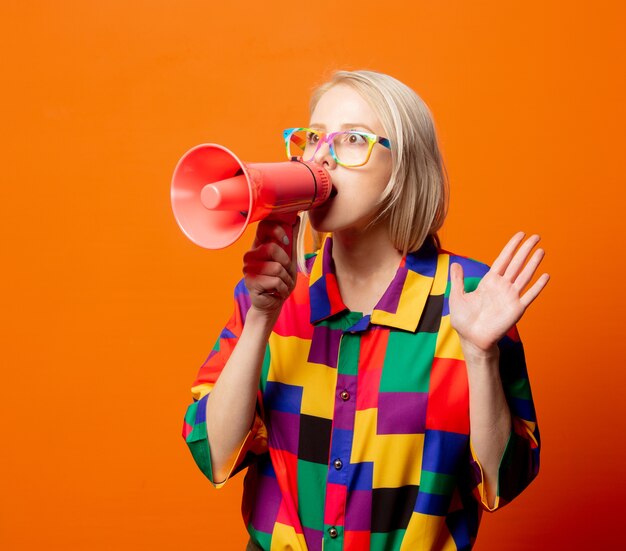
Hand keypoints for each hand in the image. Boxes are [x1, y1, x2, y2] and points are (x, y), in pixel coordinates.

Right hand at [243, 216, 300, 318]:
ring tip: (281, 284)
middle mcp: (251, 255)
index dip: (277, 230)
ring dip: (286, 279)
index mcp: (259, 245)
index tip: (286, 240)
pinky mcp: (250, 282)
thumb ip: (291, 240)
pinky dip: (283, 288)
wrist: (272, 303)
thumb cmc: (280, 279)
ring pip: (276, 267)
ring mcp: (248, 269)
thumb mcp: (289, 258)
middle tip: (285, 272)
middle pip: (271, 248)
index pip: (263, 226)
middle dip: (286, 263)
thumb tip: (296, 219)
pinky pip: (276, 281)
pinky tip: (277, 292)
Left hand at [449, 232, 549, 353]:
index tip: (520, 235)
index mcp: (489, 282)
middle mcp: (502, 287)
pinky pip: (529, 296)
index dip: (511, 247)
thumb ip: (458, 280)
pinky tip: (545, 276)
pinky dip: (537, 286)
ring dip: (533, 264)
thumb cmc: (464, 320)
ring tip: (541, 250)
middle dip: (525, 250)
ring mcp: (510, 297)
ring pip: (524, 276)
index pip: (502, 260)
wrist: (471, 339)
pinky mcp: (516, 310)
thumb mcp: (457, 296)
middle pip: (516, 264)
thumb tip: (455, 263)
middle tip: (536, 236)